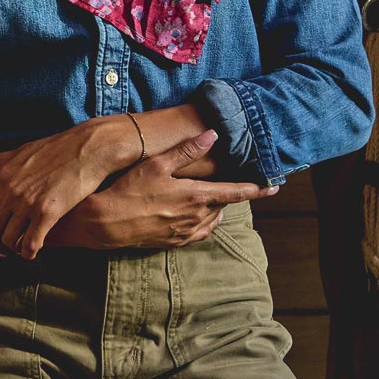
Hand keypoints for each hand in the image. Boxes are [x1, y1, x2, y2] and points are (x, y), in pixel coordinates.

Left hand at [0, 116, 137, 258]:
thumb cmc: (57, 147)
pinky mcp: (48, 213)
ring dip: (13, 249)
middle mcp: (10, 191)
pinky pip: (30, 244)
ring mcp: (28, 203)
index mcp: (1, 175)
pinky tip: (33, 251)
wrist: (89, 148)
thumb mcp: (22, 150)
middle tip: (2, 249)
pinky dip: (29, 253)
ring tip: (20, 249)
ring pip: (9, 240)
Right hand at [47, 129, 278, 249]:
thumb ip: (187, 151)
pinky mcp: (172, 243)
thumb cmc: (128, 190)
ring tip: (208, 195)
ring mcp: (184, 233)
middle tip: (226, 181)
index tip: (274, 186)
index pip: (235, 192)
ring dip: (214, 207)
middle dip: (228, 194)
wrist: (104, 223)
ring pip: (212, 220)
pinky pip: (198, 232)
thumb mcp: (157, 164)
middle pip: (223, 205)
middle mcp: (195, 218)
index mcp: (195, 197)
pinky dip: (202, 221)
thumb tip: (213, 135)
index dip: (256, 189)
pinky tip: (193, 214)